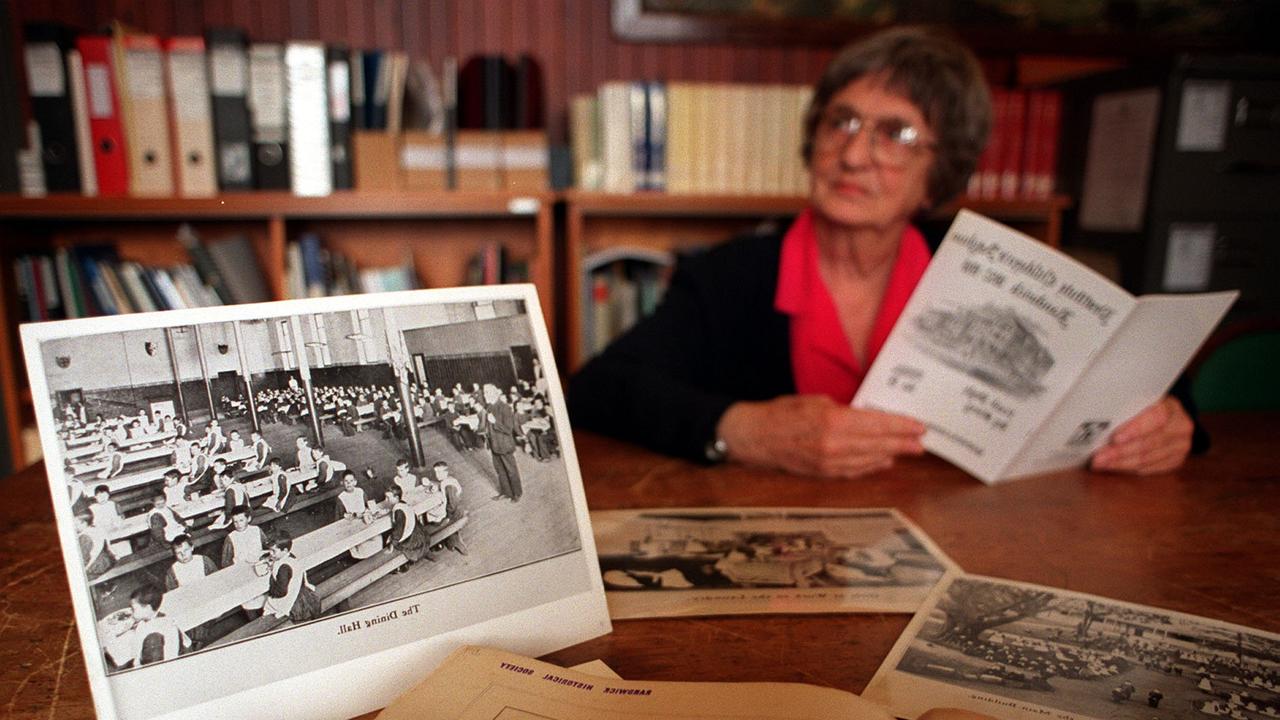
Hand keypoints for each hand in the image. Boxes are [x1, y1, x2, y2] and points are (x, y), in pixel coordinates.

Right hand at [716, 395, 924, 477]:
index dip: (900, 426)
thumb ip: (843, 410)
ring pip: (868, 460)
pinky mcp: (822, 472)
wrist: (754, 436)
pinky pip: (853, 471)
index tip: (918, 426)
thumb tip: (867, 418)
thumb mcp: (814, 401)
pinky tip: (883, 462)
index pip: (876, 424)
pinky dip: (871, 466)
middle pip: (878, 444)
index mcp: (832, 420)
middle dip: (902, 443)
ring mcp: (828, 462)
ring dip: (890, 455)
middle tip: (921, 443)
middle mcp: (834, 443)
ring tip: (907, 452)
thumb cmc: (782, 413)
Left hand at [1091, 396, 1193, 474]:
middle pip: (1149, 442)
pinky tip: (1114, 467)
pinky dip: (1129, 468)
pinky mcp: (1176, 460)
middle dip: (1120, 451)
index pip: (1157, 417)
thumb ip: (1124, 407)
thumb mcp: (1136, 400)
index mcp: (1172, 406)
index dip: (1136, 429)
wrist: (1161, 415)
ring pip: (1148, 459)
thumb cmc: (1141, 406)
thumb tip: (1098, 418)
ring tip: (1100, 463)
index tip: (1115, 437)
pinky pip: (1150, 468)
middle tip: (1098, 458)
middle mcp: (1181, 426)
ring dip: (1121, 463)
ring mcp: (1181, 446)